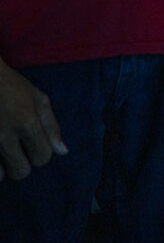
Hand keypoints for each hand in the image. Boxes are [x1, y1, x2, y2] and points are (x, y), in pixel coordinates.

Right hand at [0, 62, 67, 180]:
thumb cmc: (10, 86)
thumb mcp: (38, 99)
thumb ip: (51, 127)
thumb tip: (63, 152)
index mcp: (26, 122)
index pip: (43, 158)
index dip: (41, 153)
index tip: (34, 143)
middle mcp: (4, 135)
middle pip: (21, 172)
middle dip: (22, 164)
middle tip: (16, 149)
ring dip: (2, 167)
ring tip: (2, 150)